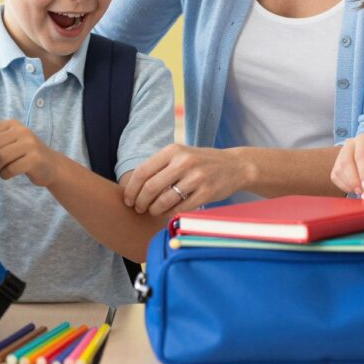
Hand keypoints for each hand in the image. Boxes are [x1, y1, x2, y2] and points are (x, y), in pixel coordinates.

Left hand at [0, 120, 64, 187]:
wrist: (50, 165)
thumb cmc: (23, 155)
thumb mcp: (6, 143)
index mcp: (11, 124)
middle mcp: (21, 131)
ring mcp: (30, 144)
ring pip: (0, 156)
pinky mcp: (35, 159)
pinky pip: (11, 168)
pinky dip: (4, 174)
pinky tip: (5, 175)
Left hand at [122, 144, 243, 215]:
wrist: (235, 166)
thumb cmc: (201, 162)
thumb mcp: (181, 155)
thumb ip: (159, 166)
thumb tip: (133, 187)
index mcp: (173, 150)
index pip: (142, 172)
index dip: (131, 189)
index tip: (128, 200)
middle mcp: (184, 162)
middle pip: (150, 188)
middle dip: (140, 202)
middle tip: (139, 209)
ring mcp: (196, 177)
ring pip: (164, 201)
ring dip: (153, 210)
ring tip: (153, 211)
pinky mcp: (206, 193)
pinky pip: (180, 208)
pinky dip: (169, 213)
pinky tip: (168, 212)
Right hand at [330, 134, 363, 197]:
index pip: (361, 155)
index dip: (363, 172)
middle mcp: (350, 144)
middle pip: (346, 162)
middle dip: (354, 180)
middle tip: (363, 192)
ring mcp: (341, 153)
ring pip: (339, 170)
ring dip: (349, 184)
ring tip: (362, 192)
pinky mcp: (337, 164)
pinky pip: (335, 176)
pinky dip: (344, 186)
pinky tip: (355, 190)